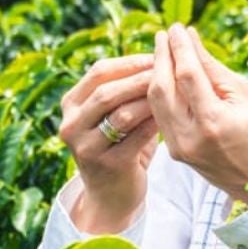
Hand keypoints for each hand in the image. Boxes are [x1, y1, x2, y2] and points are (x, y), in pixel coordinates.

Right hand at [58, 54, 158, 232]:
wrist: (111, 194)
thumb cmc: (118, 144)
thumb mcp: (113, 114)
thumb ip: (125, 88)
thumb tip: (159, 54)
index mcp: (71, 104)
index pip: (99, 71)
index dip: (130, 62)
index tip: (158, 55)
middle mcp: (72, 124)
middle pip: (107, 91)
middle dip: (141, 78)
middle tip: (170, 70)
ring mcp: (86, 147)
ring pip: (121, 114)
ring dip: (151, 101)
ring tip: (176, 91)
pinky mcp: (107, 165)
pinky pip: (136, 138)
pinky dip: (155, 124)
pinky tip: (173, 116)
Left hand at [148, 23, 247, 200]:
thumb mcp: (245, 95)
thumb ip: (213, 68)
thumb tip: (191, 39)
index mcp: (214, 121)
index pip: (187, 74)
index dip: (180, 47)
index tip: (177, 28)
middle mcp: (191, 136)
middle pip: (163, 87)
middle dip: (162, 56)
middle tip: (166, 35)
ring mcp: (179, 148)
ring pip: (155, 102)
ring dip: (156, 73)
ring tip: (164, 51)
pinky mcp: (174, 153)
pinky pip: (160, 116)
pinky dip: (160, 93)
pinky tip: (166, 76)